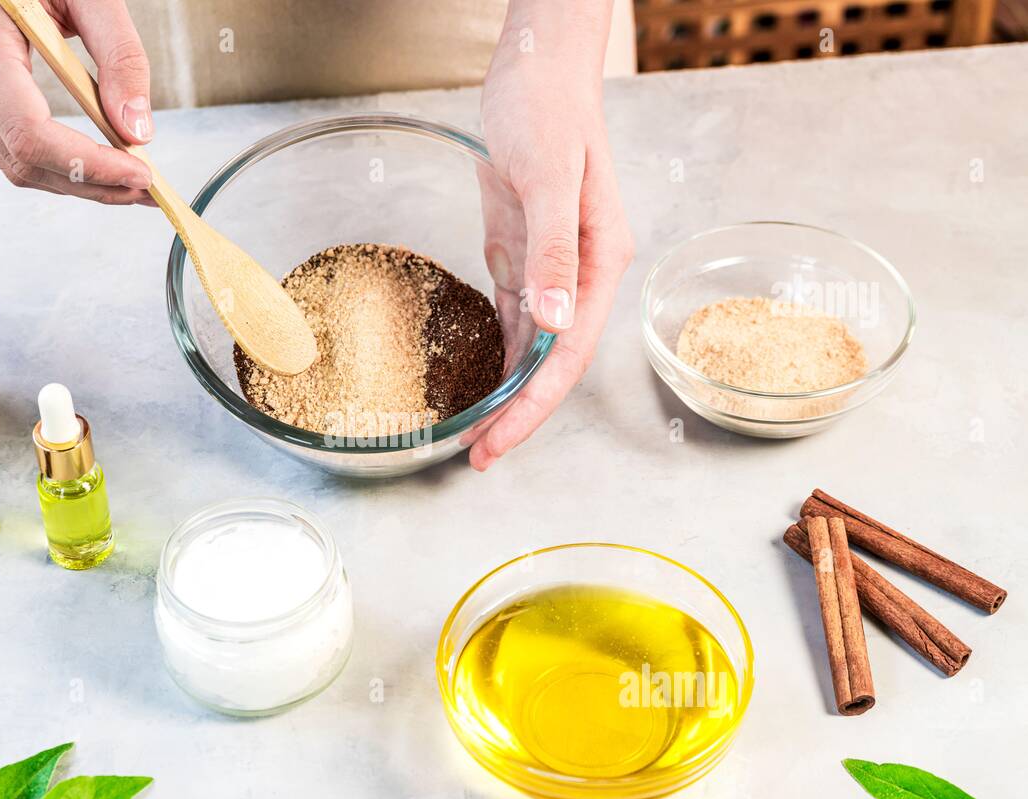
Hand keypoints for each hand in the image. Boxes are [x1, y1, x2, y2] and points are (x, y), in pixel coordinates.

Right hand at [0, 0, 154, 203]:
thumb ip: (120, 55)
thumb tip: (136, 130)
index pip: (29, 131)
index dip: (88, 164)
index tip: (138, 173)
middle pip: (24, 158)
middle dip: (92, 183)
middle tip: (146, 187)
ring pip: (17, 164)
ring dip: (79, 182)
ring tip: (130, 181)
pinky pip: (13, 148)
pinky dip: (61, 165)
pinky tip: (100, 164)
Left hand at [469, 1, 633, 469]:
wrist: (537, 65)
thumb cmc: (549, 108)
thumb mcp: (548, 177)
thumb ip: (554, 250)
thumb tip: (555, 322)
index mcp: (600, 263)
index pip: (568, 356)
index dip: (534, 407)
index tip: (498, 443)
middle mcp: (581, 275)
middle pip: (553, 364)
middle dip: (519, 414)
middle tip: (478, 456)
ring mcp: (554, 267)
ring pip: (534, 348)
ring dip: (508, 392)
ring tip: (475, 435)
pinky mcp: (525, 253)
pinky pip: (515, 317)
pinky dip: (499, 352)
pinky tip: (480, 379)